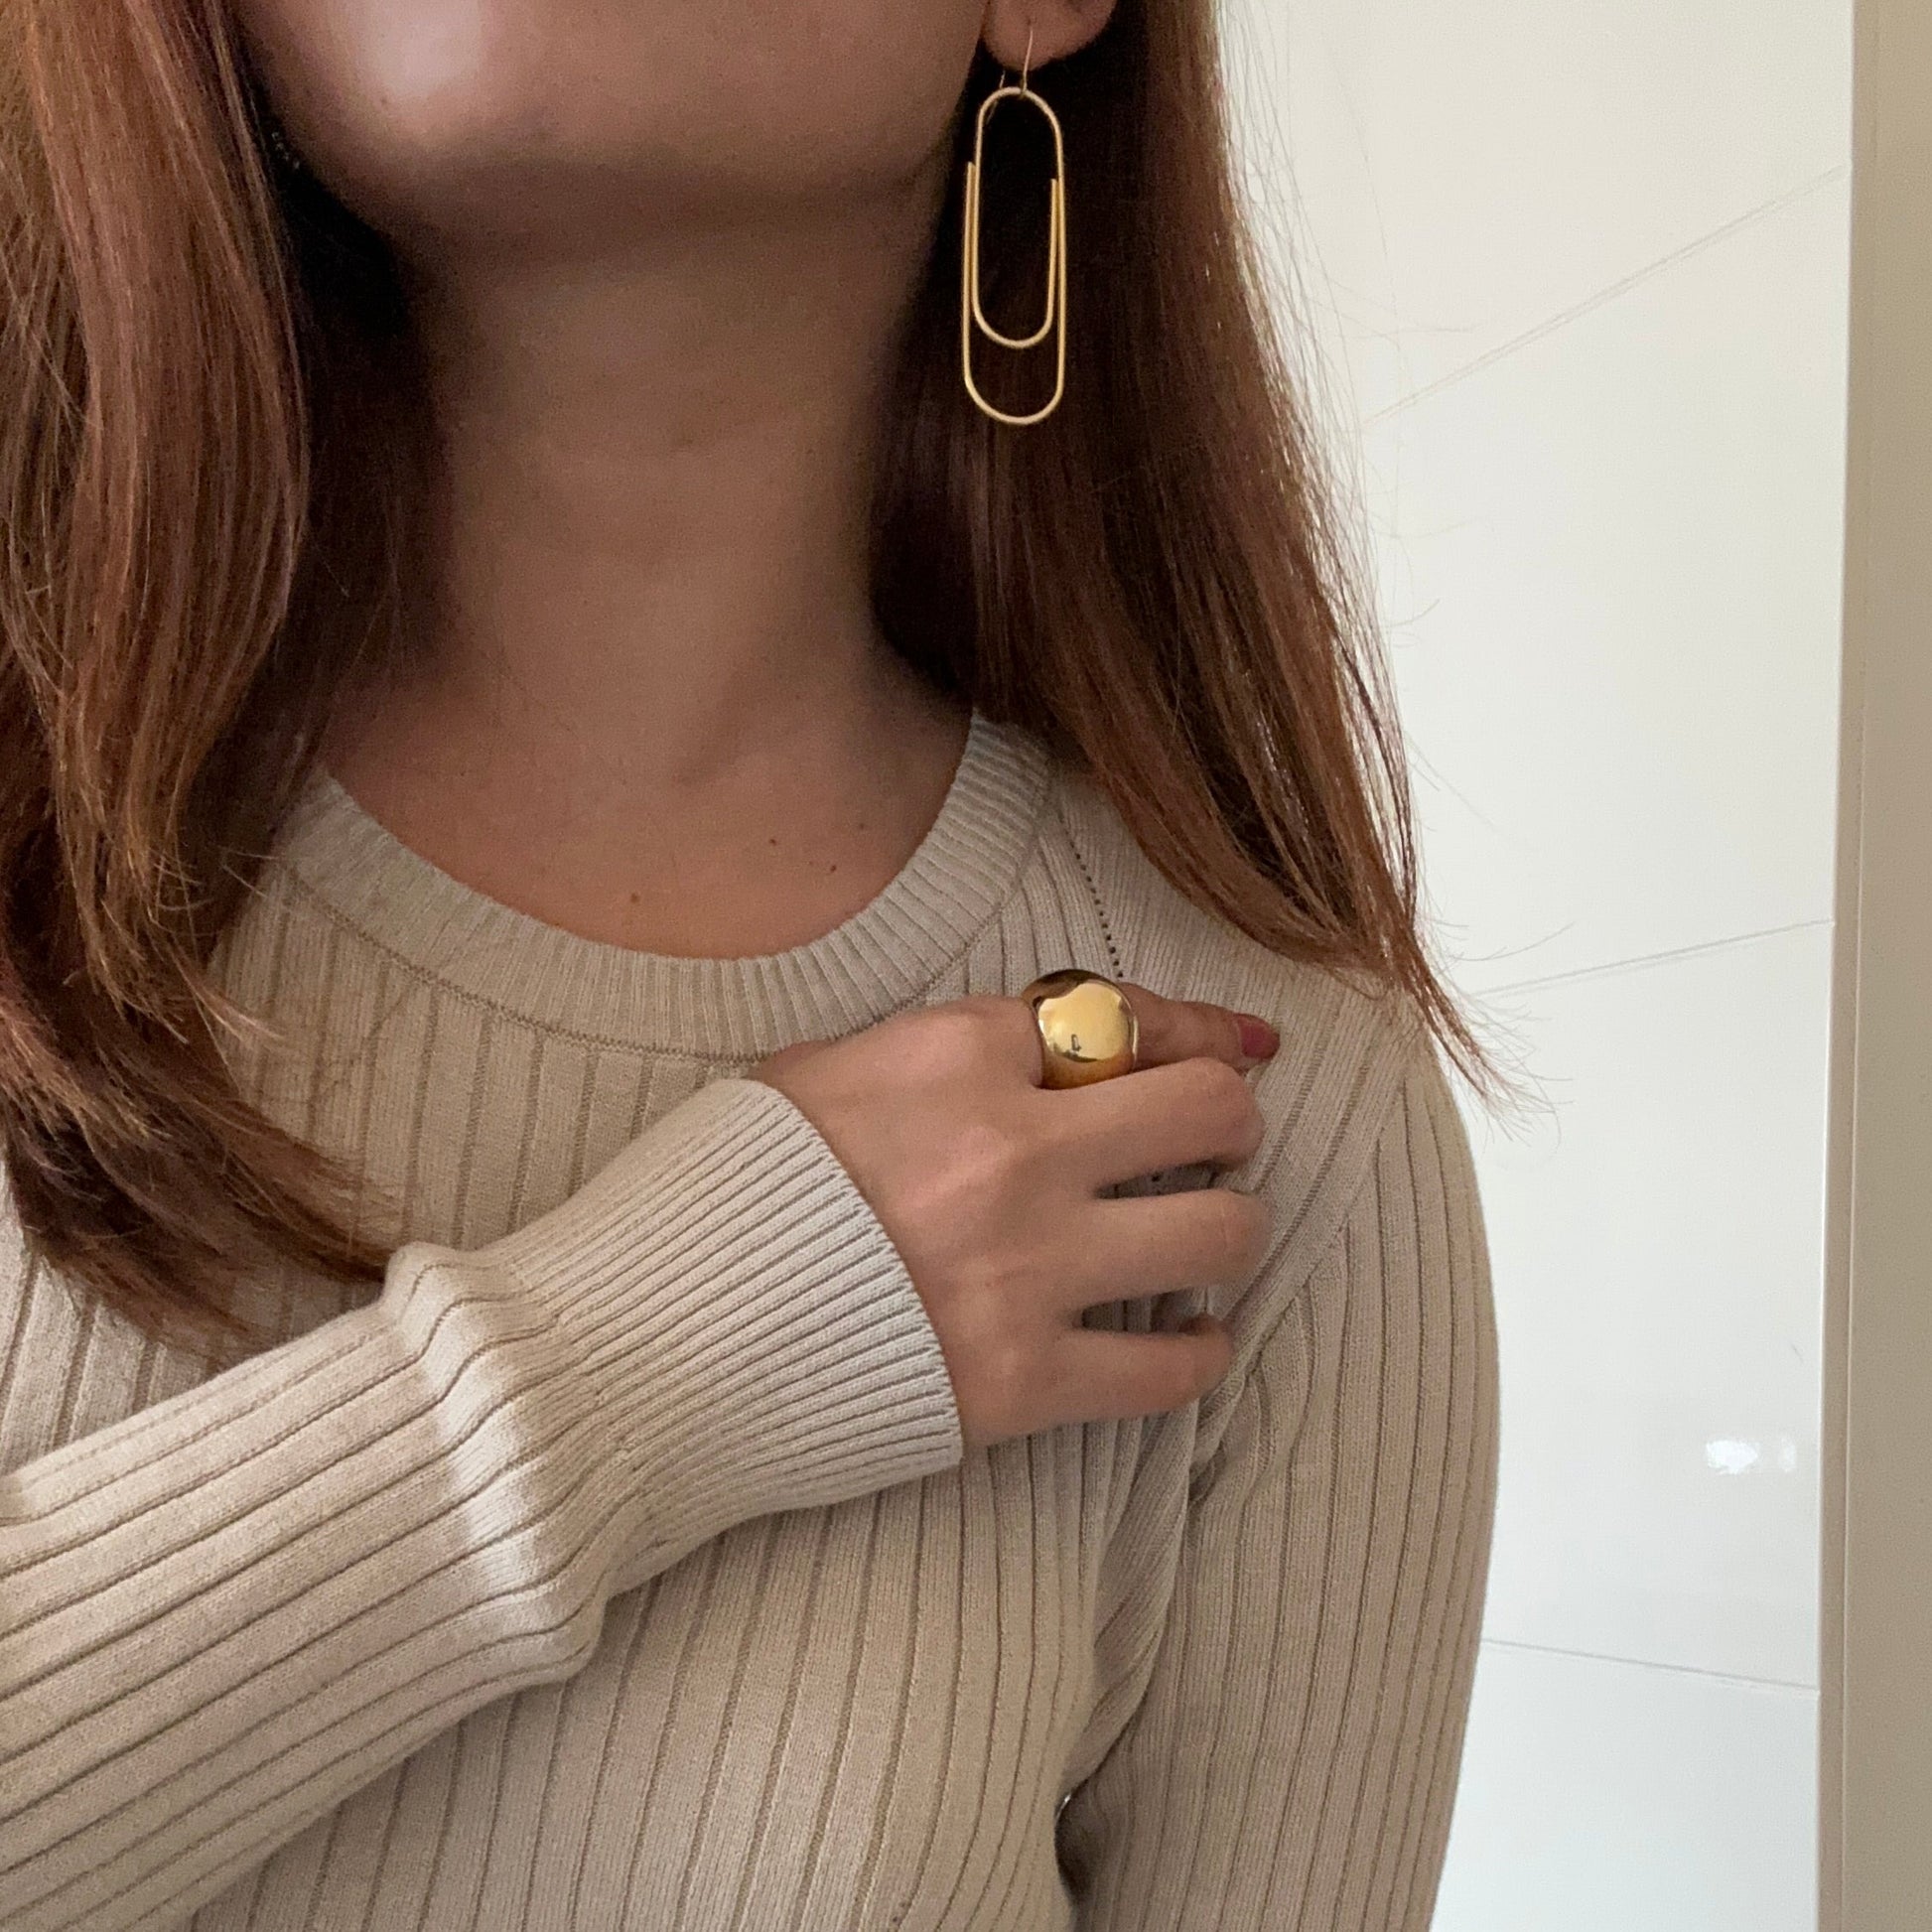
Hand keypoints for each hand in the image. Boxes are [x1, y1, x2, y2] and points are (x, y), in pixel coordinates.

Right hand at [751, 984, 1278, 1452]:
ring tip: (1209, 1240)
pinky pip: (1170, 1371)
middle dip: (1232, 1119)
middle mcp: (1011, 1150)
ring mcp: (1025, 1269)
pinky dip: (1199, 1352)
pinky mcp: (1021, 1381)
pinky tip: (1192, 1338)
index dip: (1203, 1028)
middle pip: (1207, 1109)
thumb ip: (940, 1052)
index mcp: (956, 1054)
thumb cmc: (724, 1192)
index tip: (1246, 1044)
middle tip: (1220, 1142)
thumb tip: (1043, 1045)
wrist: (652, 1336)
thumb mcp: (817, 1071)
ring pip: (1220, 1233)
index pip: (1126, 1015)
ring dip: (1230, 1230)